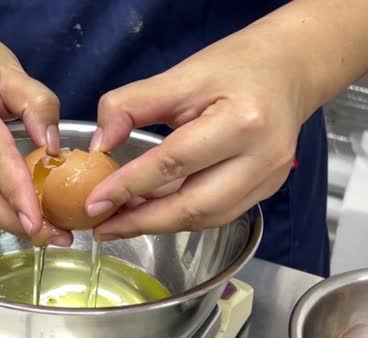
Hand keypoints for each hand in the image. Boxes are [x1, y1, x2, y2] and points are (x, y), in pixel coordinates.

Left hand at [85, 27, 310, 240]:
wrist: (286, 71)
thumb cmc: (233, 67)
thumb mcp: (177, 76)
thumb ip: (130, 107)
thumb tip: (99, 147)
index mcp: (241, 122)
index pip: (173, 163)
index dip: (128, 186)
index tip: (93, 203)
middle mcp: (262, 159)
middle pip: (193, 206)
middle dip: (141, 223)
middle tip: (102, 227)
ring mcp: (269, 180)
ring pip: (205, 218)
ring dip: (158, 224)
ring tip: (120, 222)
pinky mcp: (266, 190)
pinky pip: (216, 213)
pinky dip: (179, 216)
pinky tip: (151, 211)